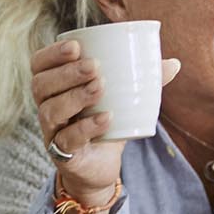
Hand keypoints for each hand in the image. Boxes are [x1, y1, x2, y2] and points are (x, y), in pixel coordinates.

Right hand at [29, 39, 179, 213]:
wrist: (101, 168)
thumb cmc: (106, 123)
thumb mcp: (121, 99)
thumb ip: (143, 80)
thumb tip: (174, 63)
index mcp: (54, 87)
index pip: (39, 65)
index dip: (52, 54)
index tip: (76, 45)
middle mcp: (47, 108)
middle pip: (42, 85)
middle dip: (67, 73)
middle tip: (95, 66)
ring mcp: (52, 133)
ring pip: (51, 111)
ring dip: (75, 96)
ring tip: (100, 87)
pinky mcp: (63, 155)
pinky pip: (68, 140)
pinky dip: (87, 127)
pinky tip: (106, 117)